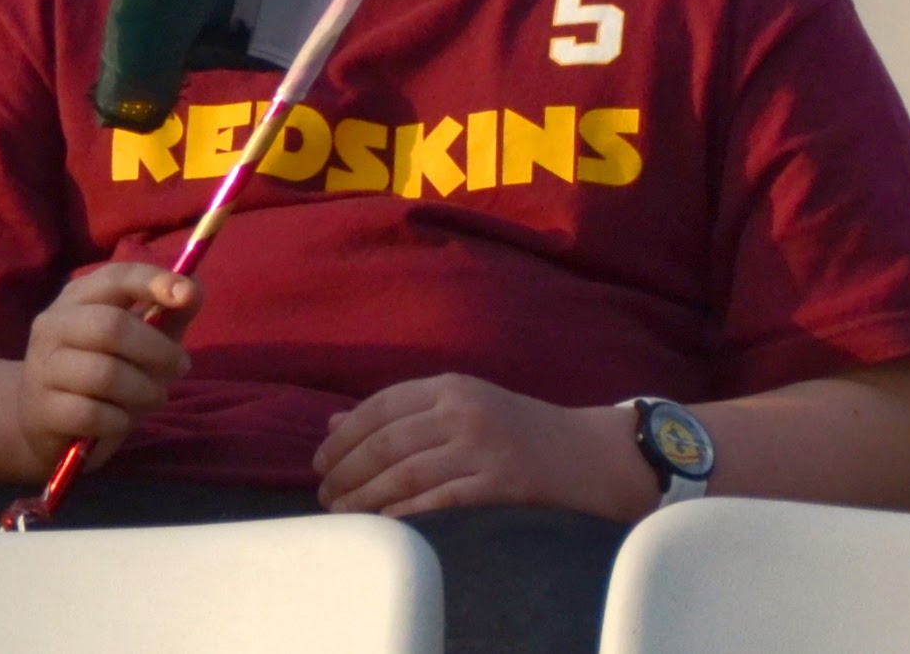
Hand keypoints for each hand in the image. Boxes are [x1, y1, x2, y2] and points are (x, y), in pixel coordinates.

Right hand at [16, 262, 200, 474]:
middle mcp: (54, 325)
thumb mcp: (139, 339)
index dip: (153, 281)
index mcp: (78, 297)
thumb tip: (195, 287)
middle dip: (157, 349)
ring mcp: (44, 367)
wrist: (45, 421)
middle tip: (181, 367)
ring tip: (154, 397)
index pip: (115, 277)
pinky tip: (121, 420)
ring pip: (105, 375)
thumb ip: (167, 314)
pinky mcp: (43, 410)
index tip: (187, 294)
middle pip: (110, 327)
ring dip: (144, 390)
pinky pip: (93, 414)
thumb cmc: (102, 370)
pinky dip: (119, 421)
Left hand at [314, 373, 651, 519]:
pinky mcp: (502, 484)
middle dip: (347, 470)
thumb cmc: (518, 429)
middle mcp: (464, 411)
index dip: (344, 435)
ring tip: (343, 512)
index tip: (320, 461)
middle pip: (387, 441)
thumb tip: (335, 422)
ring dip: (366, 496)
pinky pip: (441, 500)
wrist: (589, 453)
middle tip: (324, 494)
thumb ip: (402, 412)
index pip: (381, 406)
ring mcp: (484, 448)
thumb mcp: (462, 405)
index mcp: (451, 386)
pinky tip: (383, 523)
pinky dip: (406, 512)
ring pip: (406, 472)